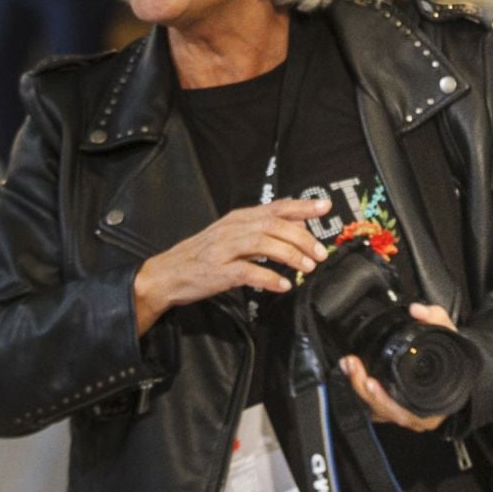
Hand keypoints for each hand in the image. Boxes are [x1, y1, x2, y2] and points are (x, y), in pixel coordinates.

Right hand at [132, 198, 332, 333]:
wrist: (168, 273)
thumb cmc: (203, 255)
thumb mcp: (234, 236)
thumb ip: (264, 228)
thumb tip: (299, 222)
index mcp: (238, 218)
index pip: (275, 207)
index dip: (301, 206)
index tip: (324, 207)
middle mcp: (232, 229)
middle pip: (273, 225)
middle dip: (301, 237)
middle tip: (319, 253)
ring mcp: (223, 250)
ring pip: (262, 244)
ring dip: (289, 255)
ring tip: (307, 267)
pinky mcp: (218, 272)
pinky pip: (247, 272)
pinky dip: (268, 278)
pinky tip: (283, 285)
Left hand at [340, 303, 458, 432]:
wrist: (461, 370)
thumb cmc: (455, 359)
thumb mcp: (450, 336)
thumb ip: (436, 318)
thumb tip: (417, 310)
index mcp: (434, 404)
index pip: (404, 410)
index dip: (385, 399)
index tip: (370, 381)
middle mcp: (418, 414)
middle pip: (384, 411)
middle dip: (363, 390)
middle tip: (353, 366)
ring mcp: (405, 413)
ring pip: (376, 411)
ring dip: (359, 390)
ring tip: (349, 366)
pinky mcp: (394, 408)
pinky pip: (374, 407)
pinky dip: (361, 393)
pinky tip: (352, 374)